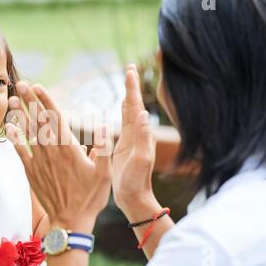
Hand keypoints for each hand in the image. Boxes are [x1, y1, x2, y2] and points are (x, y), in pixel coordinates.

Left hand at [5, 82, 112, 232]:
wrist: (70, 221)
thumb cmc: (90, 198)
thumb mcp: (105, 175)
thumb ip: (104, 150)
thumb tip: (104, 126)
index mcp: (70, 148)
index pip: (56, 118)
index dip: (46, 100)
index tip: (38, 86)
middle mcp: (52, 151)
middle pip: (39, 121)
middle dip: (30, 101)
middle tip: (21, 84)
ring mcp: (40, 162)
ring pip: (28, 133)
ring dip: (20, 115)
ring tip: (12, 100)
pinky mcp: (32, 172)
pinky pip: (21, 152)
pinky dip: (15, 139)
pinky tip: (9, 128)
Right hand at [112, 64, 156, 214]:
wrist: (134, 197)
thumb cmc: (136, 182)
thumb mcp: (140, 160)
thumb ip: (142, 138)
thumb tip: (142, 113)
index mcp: (140, 135)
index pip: (135, 106)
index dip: (132, 88)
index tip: (130, 70)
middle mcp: (137, 134)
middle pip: (133, 104)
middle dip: (131, 86)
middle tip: (130, 68)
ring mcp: (130, 139)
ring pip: (128, 111)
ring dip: (128, 95)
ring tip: (127, 81)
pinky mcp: (124, 145)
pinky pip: (123, 122)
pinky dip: (122, 110)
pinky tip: (122, 105)